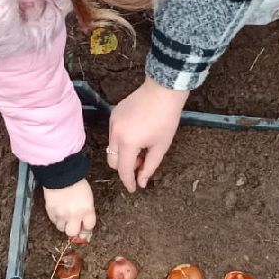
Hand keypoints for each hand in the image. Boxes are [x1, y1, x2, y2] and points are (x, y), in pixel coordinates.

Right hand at [42, 179, 95, 239]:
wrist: (61, 175)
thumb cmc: (76, 182)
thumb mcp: (87, 197)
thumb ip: (86, 210)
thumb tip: (84, 220)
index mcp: (87, 210)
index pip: (88, 227)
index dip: (86, 227)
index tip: (84, 226)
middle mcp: (75, 215)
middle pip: (73, 233)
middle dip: (73, 229)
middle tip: (73, 224)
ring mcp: (62, 215)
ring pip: (62, 228)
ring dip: (63, 223)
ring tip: (64, 214)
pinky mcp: (51, 212)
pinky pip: (54, 221)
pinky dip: (56, 218)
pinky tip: (58, 210)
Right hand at [107, 77, 189, 191]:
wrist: (163, 90)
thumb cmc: (166, 118)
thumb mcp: (161, 146)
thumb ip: (149, 167)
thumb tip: (141, 182)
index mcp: (128, 142)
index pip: (123, 169)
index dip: (129, 181)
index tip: (134, 188)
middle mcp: (115, 133)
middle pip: (113, 161)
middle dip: (125, 167)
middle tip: (141, 163)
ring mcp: (112, 122)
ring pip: (112, 148)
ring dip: (124, 154)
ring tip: (142, 148)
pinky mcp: (114, 114)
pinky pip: (114, 134)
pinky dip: (122, 141)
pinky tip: (137, 135)